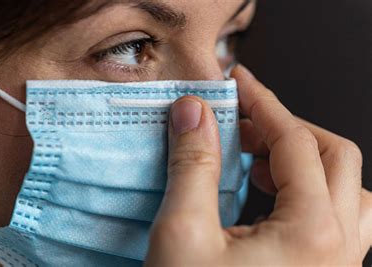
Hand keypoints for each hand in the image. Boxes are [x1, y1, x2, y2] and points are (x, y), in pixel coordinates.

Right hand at [145, 65, 371, 265]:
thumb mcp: (183, 235)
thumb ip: (192, 165)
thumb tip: (194, 112)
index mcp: (311, 233)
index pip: (295, 140)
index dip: (262, 103)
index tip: (237, 83)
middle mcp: (339, 248)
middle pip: (336, 158)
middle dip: (287, 128)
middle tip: (242, 122)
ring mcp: (337, 266)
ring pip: (346, 189)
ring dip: (303, 159)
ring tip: (257, 156)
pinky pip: (336, 217)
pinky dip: (303, 190)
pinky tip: (266, 195)